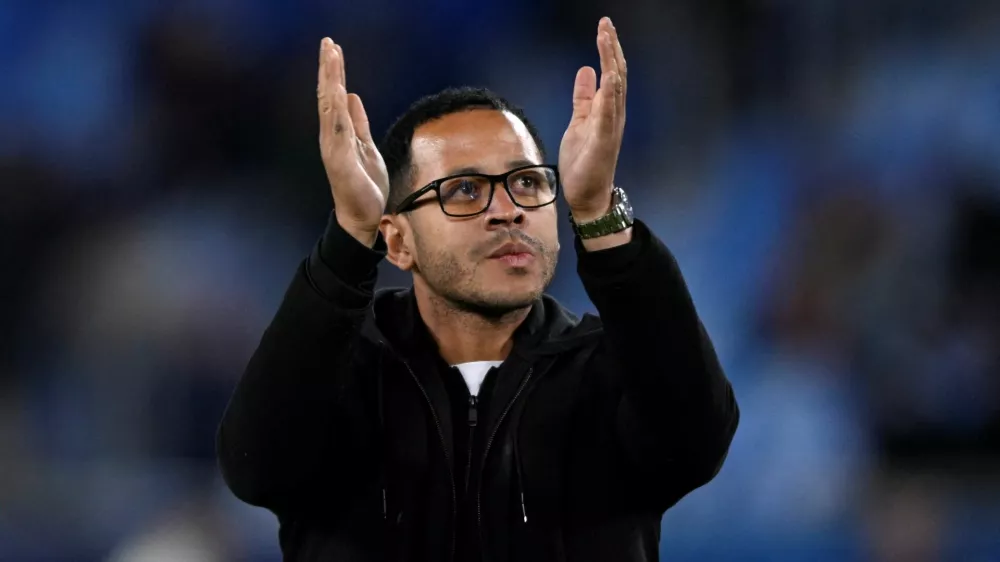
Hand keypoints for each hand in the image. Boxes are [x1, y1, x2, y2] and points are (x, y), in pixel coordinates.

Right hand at [317, 38, 388, 246]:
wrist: (361, 216)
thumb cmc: (364, 184)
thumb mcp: (367, 146)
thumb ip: (359, 122)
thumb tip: (353, 96)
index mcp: (339, 133)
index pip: (335, 96)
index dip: (334, 72)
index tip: (333, 48)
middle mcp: (332, 137)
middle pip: (329, 96)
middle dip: (329, 69)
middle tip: (328, 43)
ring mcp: (333, 147)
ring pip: (330, 107)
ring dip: (331, 81)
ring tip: (331, 57)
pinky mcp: (339, 160)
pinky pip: (337, 129)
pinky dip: (336, 109)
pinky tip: (338, 90)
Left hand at [558, 17, 626, 222]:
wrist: (586, 195)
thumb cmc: (584, 161)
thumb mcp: (579, 122)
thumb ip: (583, 97)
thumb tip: (586, 70)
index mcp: (608, 109)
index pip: (612, 72)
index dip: (608, 49)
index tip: (604, 26)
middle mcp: (614, 114)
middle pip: (617, 74)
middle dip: (611, 48)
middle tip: (606, 23)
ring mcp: (611, 127)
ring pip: (615, 87)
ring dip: (611, 61)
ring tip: (605, 38)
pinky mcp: (604, 141)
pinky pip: (608, 113)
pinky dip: (610, 93)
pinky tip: (608, 75)